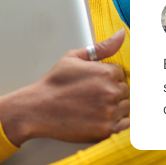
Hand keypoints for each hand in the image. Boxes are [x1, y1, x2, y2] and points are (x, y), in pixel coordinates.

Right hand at [0, 28, 128, 144]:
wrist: (38, 109)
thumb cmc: (54, 84)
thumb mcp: (74, 58)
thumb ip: (102, 47)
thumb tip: (121, 34)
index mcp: (106, 72)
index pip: (121, 74)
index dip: (108, 78)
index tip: (95, 84)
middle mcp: (111, 92)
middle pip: (126, 91)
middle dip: (113, 92)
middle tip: (93, 96)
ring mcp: (110, 112)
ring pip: (126, 107)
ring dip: (116, 107)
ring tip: (95, 108)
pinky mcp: (107, 130)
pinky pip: (126, 126)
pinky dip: (118, 123)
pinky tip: (103, 119)